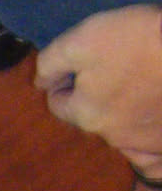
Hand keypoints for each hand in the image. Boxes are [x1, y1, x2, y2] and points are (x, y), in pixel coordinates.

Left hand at [36, 5, 161, 170]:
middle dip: (94, 96)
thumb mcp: (82, 40)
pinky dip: (149, 137)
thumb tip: (40, 81)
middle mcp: (114, 136)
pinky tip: (152, 119)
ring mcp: (148, 141)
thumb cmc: (138, 40)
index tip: (78, 63)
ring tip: (139, 81)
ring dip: (125, 110)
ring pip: (124, 129)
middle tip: (113, 67)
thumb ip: (51, 62)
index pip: (58, 104)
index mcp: (86, 115)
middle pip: (92, 116)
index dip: (63, 81)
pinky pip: (152, 150)